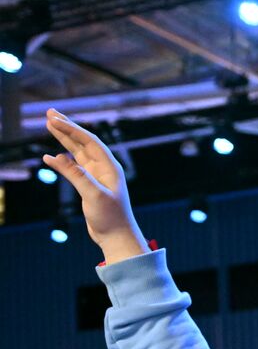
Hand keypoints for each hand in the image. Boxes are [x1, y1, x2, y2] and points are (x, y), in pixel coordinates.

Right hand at [43, 110, 148, 263]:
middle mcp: (104, 168)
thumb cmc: (110, 218)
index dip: (72, 129)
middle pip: (83, 141)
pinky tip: (49, 156)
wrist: (117, 236)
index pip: (89, 141)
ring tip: (49, 124)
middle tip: (50, 113)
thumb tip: (57, 158)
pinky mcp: (89, 185)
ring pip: (78, 152)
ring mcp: (96, 175)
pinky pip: (73, 167)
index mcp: (109, 167)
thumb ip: (77, 176)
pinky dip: (61, 160)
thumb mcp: (93, 196)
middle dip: (67, 127)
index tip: (54, 119)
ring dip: (64, 139)